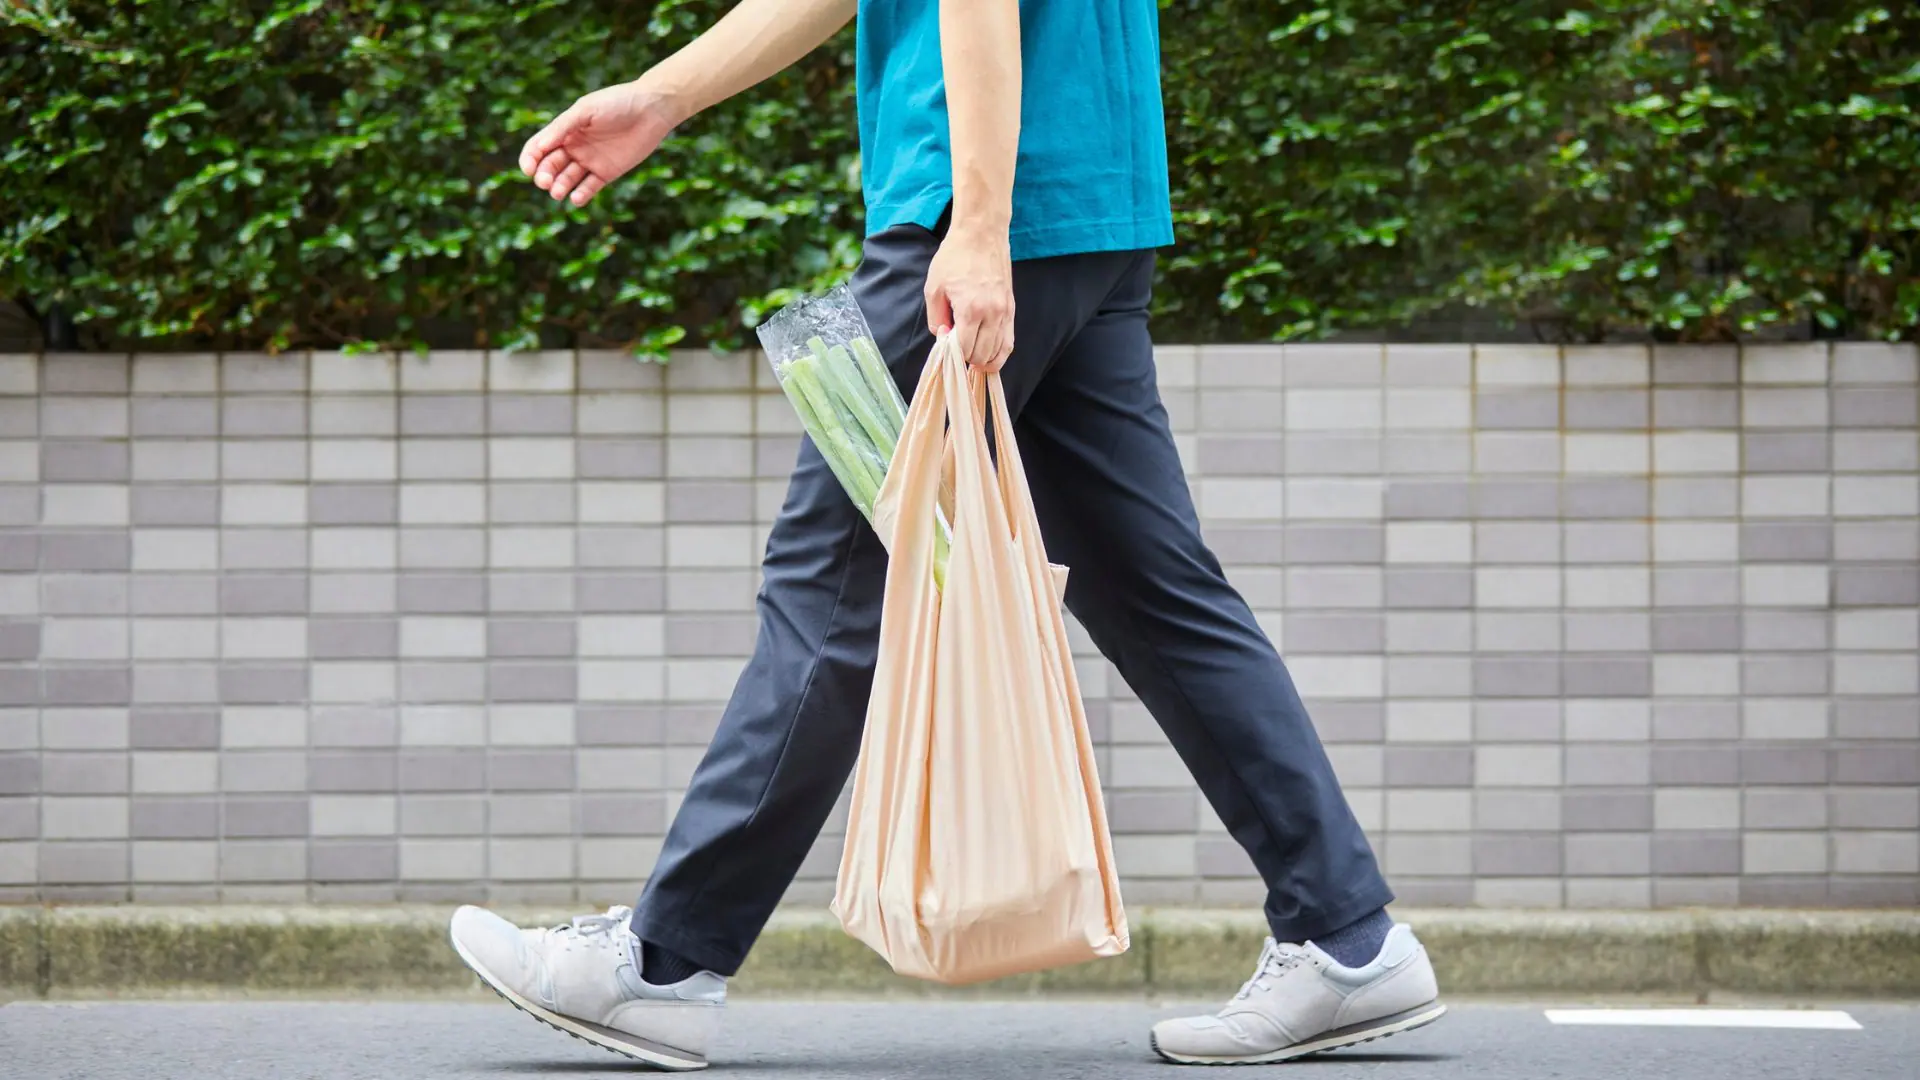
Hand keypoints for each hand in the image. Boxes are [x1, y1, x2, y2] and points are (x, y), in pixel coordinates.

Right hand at [519, 82, 682, 206]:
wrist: (651, 110)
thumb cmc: (617, 103)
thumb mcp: (585, 111)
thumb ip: (562, 127)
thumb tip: (540, 146)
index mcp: (565, 129)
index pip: (538, 147)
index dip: (529, 159)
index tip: (528, 170)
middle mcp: (574, 146)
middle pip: (550, 165)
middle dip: (544, 176)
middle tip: (545, 183)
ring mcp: (590, 161)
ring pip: (567, 179)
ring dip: (559, 187)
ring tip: (558, 193)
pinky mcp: (607, 173)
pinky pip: (589, 187)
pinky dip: (581, 195)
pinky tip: (575, 198)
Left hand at [924, 225, 1014, 371]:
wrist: (981, 234)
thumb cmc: (955, 257)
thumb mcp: (934, 288)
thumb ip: (936, 319)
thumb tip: (943, 338)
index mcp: (971, 309)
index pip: (965, 349)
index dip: (952, 354)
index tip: (945, 345)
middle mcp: (992, 314)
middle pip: (982, 354)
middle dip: (967, 357)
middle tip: (956, 348)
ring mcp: (1005, 312)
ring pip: (999, 352)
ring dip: (983, 359)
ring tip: (971, 357)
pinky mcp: (1011, 308)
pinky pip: (1009, 341)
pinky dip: (999, 353)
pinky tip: (989, 356)